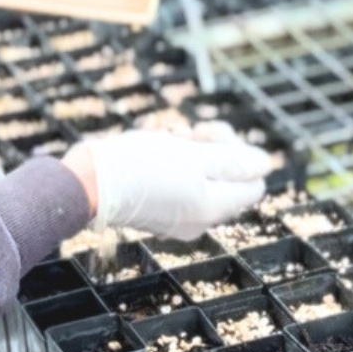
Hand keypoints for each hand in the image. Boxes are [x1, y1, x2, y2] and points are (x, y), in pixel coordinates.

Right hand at [62, 130, 269, 240]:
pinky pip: (176, 185)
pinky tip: (150, 149)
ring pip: (199, 178)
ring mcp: (176, 218)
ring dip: (188, 152)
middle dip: (210, 149)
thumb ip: (232, 162)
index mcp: (213, 207)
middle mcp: (199, 219)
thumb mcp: (191, 156)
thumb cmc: (139, 166)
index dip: (238, 151)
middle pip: (226, 179)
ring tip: (164, 138)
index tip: (209, 133)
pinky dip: (170, 164)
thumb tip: (266, 165)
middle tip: (186, 132)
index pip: (253, 182)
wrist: (86, 184)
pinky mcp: (155, 212)